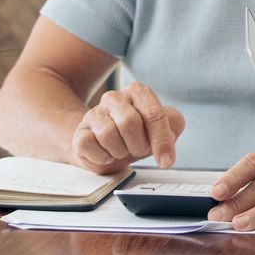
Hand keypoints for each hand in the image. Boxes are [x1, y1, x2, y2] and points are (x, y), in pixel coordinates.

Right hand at [68, 83, 184, 173]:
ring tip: (122, 150)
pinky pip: (89, 145)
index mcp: (138, 93)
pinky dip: (102, 157)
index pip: (153, 114)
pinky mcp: (80, 131)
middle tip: (138, 150)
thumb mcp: (161, 130)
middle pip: (129, 123)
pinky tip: (106, 154)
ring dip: (120, 152)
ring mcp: (94, 113)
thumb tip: (168, 142)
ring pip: (108, 135)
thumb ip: (173, 126)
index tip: (166, 161)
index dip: (162, 140)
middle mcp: (114, 98)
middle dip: (138, 145)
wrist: (107, 147)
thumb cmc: (137, 136)